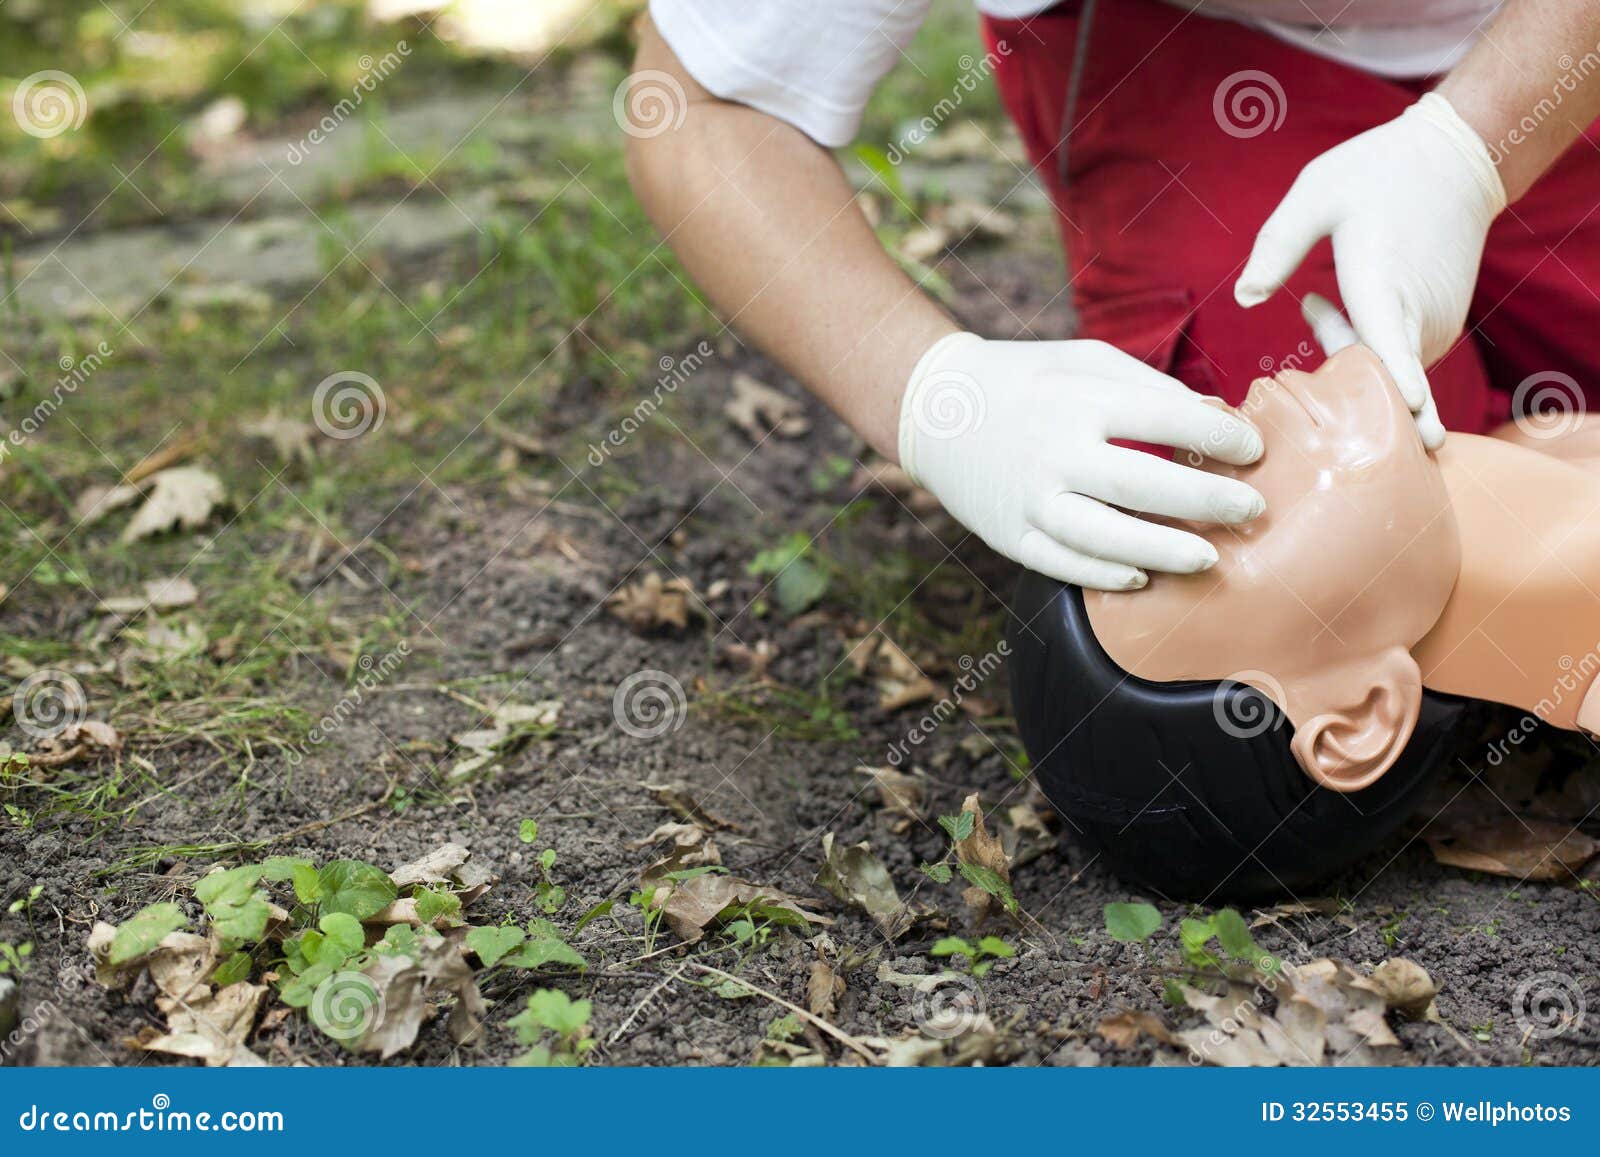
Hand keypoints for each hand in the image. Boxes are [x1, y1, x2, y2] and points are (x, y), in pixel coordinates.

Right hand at [898, 332, 1266, 589]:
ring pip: (1104, 538)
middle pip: (1144, 486)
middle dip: (1207, 502)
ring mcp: (1029, 498)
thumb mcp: (1085, 360)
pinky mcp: (1009, 535)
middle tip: (1253, 510)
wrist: (934, 409)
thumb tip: (1216, 421)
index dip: (1220, 436)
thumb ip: (1149, 387)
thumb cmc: (1026, 379)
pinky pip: (1063, 564)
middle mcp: (1053, 451)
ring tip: (1209, 559)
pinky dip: (1105, 576)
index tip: (1253, 449)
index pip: (1166, 419)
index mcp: (1078, 398)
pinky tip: (1143, 578)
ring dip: (1163, 551)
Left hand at [1234, 93, 1505, 449]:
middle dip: (1333, 367)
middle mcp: (1417, 316)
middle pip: (1372, 378)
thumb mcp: (1317, 191)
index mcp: (1383, 283)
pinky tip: (1349, 307)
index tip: (1415, 412)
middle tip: (1314, 304)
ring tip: (1322, 299)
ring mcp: (1435, 328)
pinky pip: (1396, 360)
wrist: (1456, 160)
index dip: (1400, 383)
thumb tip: (1243, 298)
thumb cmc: (1378, 173)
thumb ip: (1278, 245)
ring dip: (1347, 352)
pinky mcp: (1439, 330)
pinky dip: (1368, 348)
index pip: (1394, 348)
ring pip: (1382, 372)